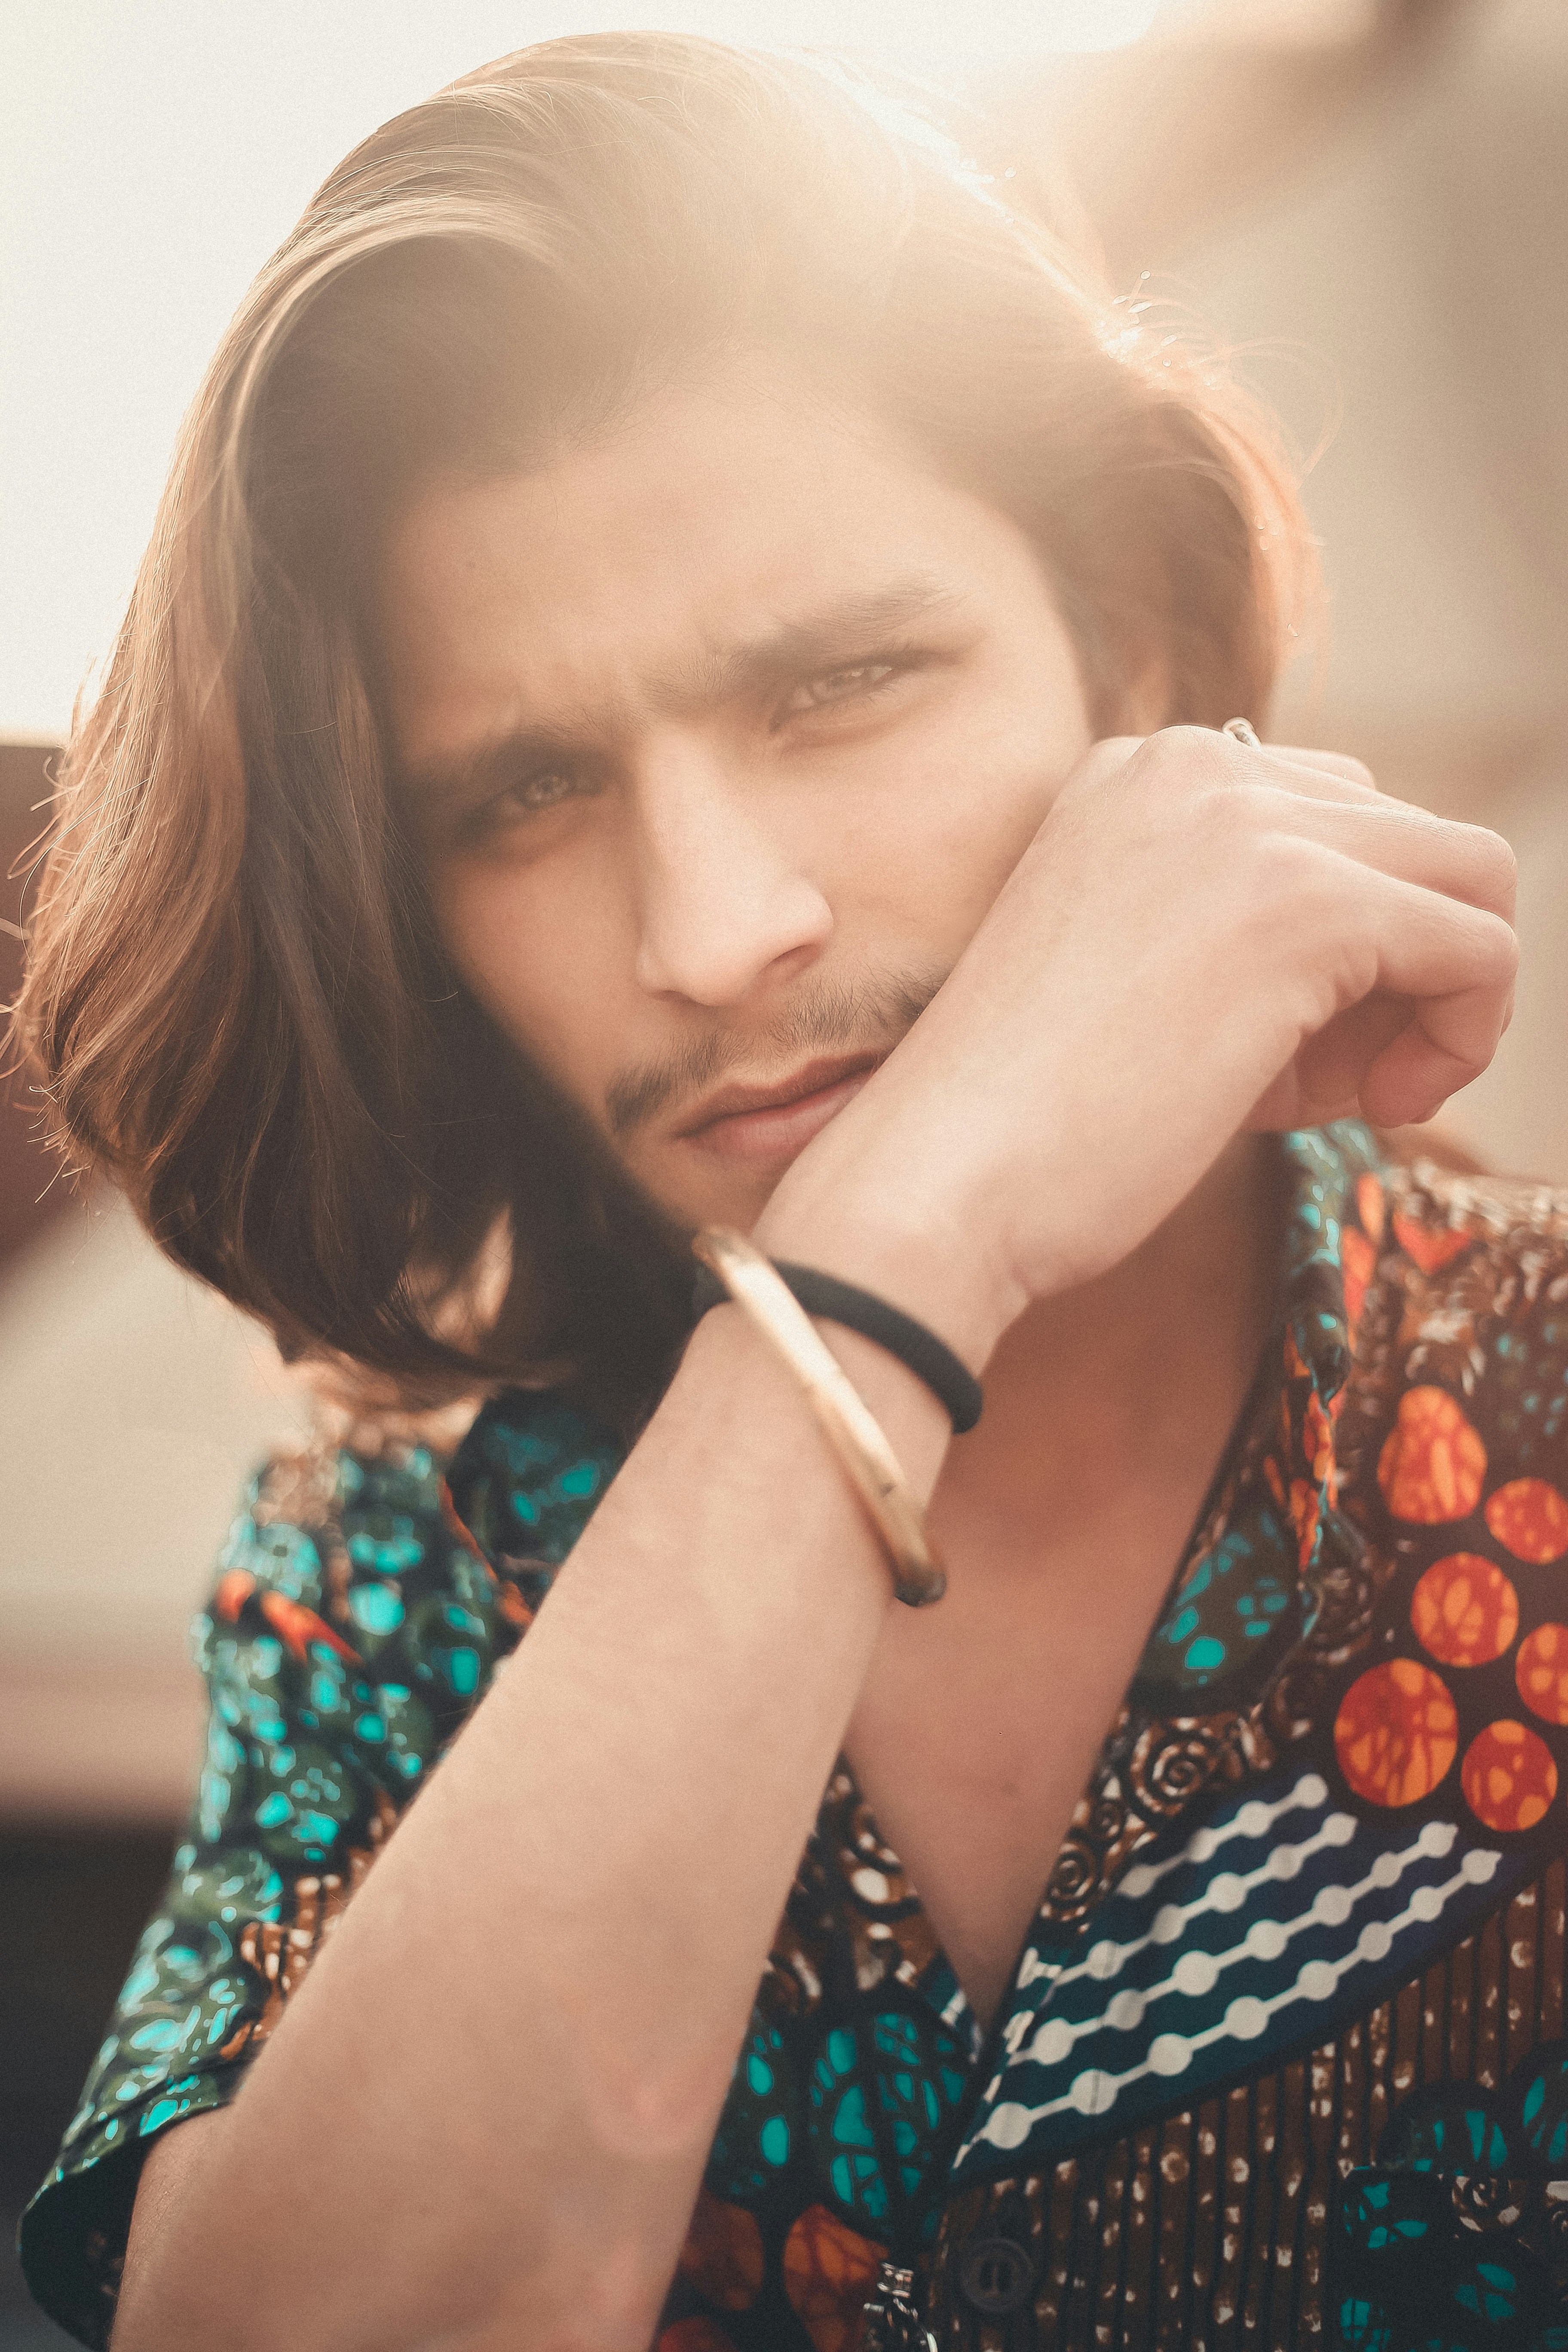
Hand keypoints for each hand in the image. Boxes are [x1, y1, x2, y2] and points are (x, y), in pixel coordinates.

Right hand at [759, 727, 1516, 1362]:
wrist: (942, 1178)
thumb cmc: (1024, 1122)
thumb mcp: (1137, 977)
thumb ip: (1243, 932)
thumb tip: (1397, 963)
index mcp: (1136, 773)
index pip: (1330, 817)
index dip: (1343, 948)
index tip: (1286, 1051)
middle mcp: (1193, 767)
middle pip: (1407, 839)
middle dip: (1399, 969)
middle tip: (1327, 1083)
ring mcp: (1251, 823)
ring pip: (1468, 877)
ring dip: (1443, 999)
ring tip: (1361, 1096)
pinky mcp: (1308, 904)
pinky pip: (1482, 947)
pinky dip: (1465, 1036)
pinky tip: (1382, 1107)